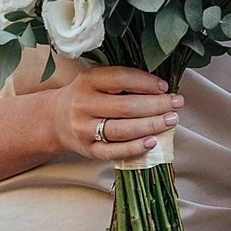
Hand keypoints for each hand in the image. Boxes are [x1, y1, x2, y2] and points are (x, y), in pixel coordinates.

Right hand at [47, 66, 181, 161]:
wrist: (54, 120)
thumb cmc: (85, 96)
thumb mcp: (95, 80)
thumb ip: (121, 81)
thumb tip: (161, 87)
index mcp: (87, 81)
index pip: (120, 78)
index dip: (146, 82)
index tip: (165, 87)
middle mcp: (83, 104)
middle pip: (125, 107)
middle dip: (156, 105)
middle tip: (176, 104)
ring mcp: (84, 129)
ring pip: (121, 130)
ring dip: (151, 125)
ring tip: (171, 121)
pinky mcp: (87, 150)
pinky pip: (114, 151)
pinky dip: (135, 148)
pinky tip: (153, 142)